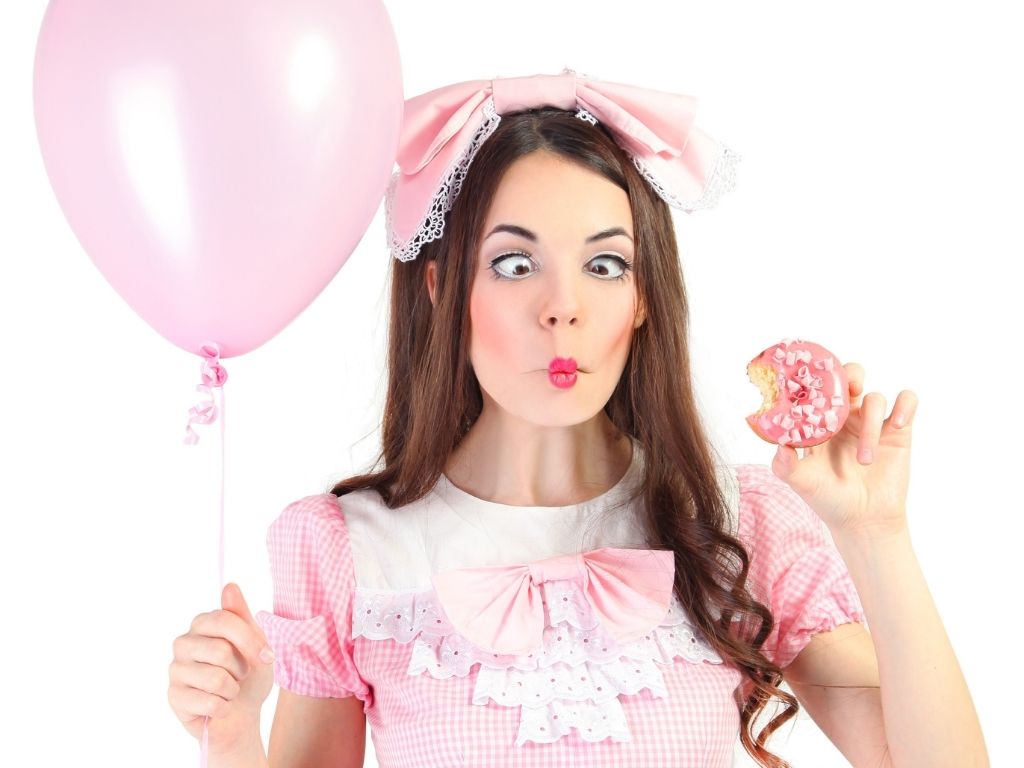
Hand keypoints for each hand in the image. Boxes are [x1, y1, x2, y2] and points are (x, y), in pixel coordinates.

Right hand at [167, 583, 274, 753]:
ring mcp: (175, 669)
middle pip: (220, 651)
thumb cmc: (249, 675)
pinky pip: (210, 702)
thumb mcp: (255, 643)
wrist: (242, 714)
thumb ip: (242, 617)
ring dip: (233, 690)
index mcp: (203, 623)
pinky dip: (224, 708)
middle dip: (241, 669)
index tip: (268, 656)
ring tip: (229, 690)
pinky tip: (220, 706)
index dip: (250, 641)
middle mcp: (183, 642)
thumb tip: (230, 586)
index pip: (224, 621)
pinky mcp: (173, 697)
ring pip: (215, 679)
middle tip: (240, 675)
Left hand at [772, 362, 917, 538]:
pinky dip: (905, 406)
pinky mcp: (898, 431)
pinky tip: (897, 424)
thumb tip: (779, 448)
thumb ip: (786, 466)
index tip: (814, 379)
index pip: (819, 388)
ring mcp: (872, 422)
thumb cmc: (828, 499)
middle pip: (851, 376)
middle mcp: (846, 417)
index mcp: (820, 421)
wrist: (862, 521)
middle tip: (850, 389)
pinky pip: (906, 402)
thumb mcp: (802, 482)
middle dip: (850, 375)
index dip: (817, 377)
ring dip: (871, 425)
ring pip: (876, 397)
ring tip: (865, 459)